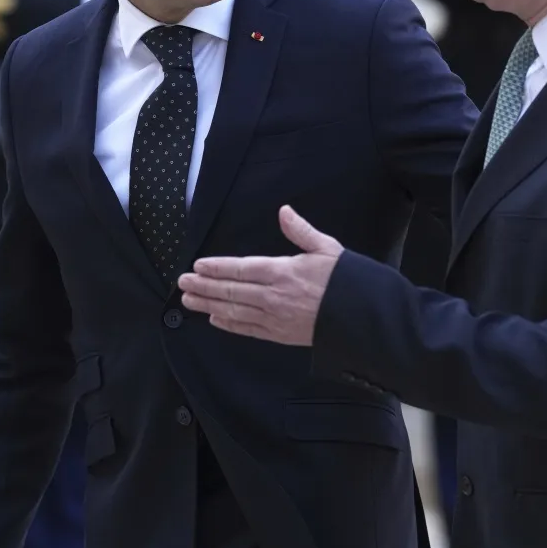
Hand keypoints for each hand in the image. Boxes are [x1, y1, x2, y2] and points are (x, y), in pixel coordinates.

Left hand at [180, 205, 343, 346]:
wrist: (363, 317)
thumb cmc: (346, 281)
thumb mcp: (326, 248)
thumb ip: (300, 231)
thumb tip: (283, 211)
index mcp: (283, 272)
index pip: (241, 268)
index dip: (216, 268)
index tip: (198, 265)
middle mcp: (274, 297)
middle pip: (231, 291)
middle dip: (204, 286)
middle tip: (182, 282)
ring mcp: (275, 318)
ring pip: (234, 311)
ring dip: (208, 305)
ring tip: (189, 300)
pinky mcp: (281, 335)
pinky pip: (248, 330)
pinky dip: (229, 324)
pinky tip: (214, 319)